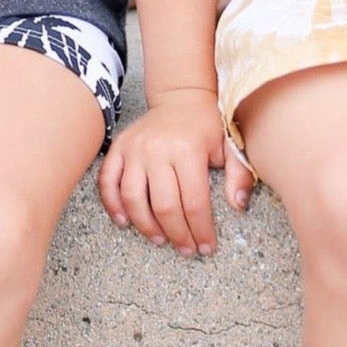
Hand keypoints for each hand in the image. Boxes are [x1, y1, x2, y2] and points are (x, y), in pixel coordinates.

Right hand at [98, 89, 252, 257]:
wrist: (181, 95)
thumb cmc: (207, 124)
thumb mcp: (230, 144)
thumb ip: (239, 174)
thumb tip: (238, 205)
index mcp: (188, 149)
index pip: (194, 202)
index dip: (201, 230)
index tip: (207, 247)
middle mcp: (157, 149)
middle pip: (164, 205)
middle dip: (177, 234)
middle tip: (186, 250)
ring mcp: (134, 149)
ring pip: (133, 198)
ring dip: (146, 226)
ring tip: (160, 240)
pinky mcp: (118, 148)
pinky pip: (107, 181)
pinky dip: (113, 205)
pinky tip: (125, 221)